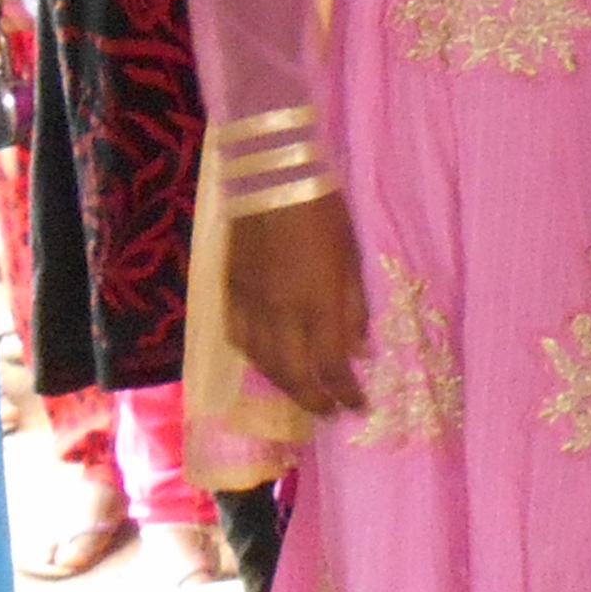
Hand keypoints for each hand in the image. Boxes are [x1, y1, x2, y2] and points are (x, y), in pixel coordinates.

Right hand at [225, 194, 369, 420]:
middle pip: (294, 374)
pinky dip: (254, 359)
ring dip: (284, 385)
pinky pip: (238, 339)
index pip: (332, 365)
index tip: (357, 406)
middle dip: (313, 400)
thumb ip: (354, 309)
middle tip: (328, 412)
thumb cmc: (322, 213)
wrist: (270, 179)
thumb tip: (361, 352)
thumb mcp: (351, 258)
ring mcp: (250, 305)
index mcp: (318, 304)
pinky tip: (266, 362)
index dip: (345, 392)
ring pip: (263, 362)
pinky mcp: (229, 292)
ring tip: (302, 393)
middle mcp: (281, 313)